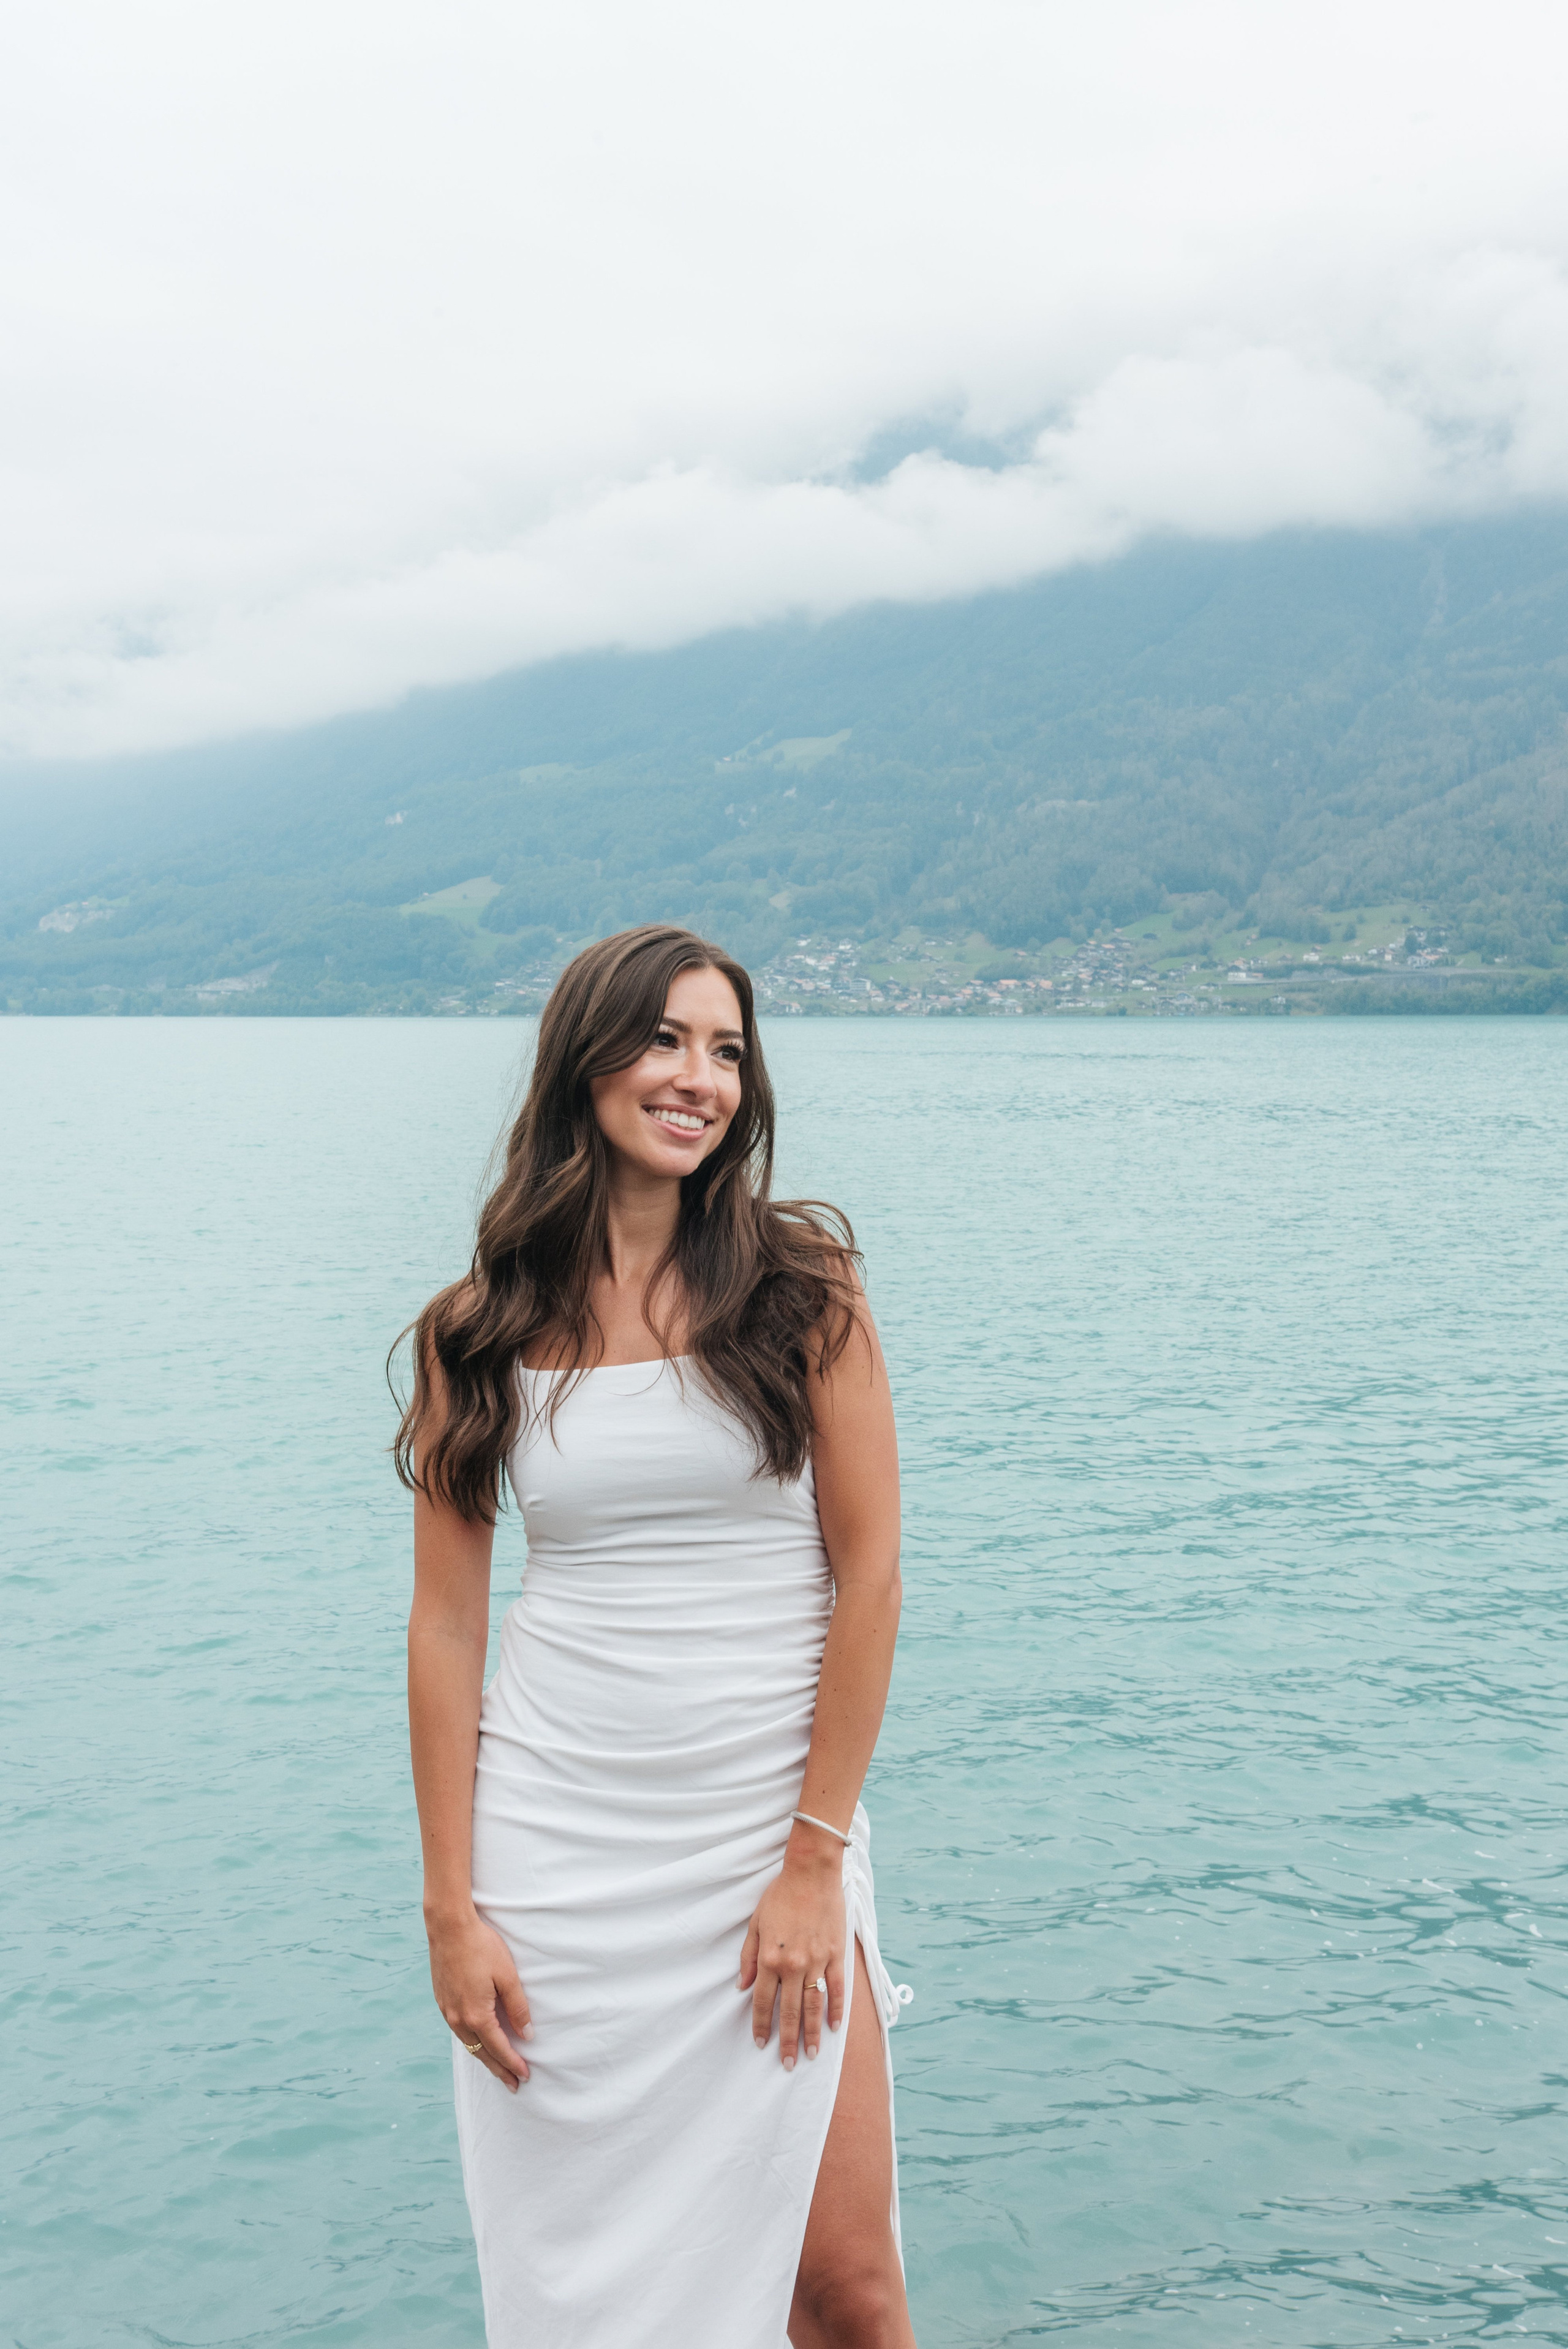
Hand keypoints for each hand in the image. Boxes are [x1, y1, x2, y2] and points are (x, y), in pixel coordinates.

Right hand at [427, 1906, 532, 2090]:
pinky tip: (478, 2042)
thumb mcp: (507, 1975)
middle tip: (513, 2086)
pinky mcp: (441, 2001)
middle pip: (481, 2053)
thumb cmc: (481, 1947)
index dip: (513, 2064)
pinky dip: (471, 2042)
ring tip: (498, 2069)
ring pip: (468, 2044)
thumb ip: (518, 2007)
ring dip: (484, 2058)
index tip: (525, 2076)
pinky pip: (458, 2031)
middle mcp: (458, 2019)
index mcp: (477, 2015)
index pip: (499, 2048)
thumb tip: (527, 2035)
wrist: (448, 1927)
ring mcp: (446, 2011)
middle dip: (498, 2070)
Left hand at [739, 1835, 844, 2067]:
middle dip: (787, 2041)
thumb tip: (742, 1987)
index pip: (764, 2002)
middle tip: (787, 2064)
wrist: (811, 1873)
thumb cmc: (780, 1895)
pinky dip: (836, 2010)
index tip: (760, 2044)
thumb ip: (748, 1958)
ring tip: (811, 2055)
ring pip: (814, 2006)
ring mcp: (817, 1961)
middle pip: (789, 2012)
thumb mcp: (756, 1924)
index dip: (761, 2025)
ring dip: (812, 2034)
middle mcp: (793, 1965)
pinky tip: (834, 2028)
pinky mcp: (836, 1955)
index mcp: (770, 1959)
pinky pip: (836, 1988)